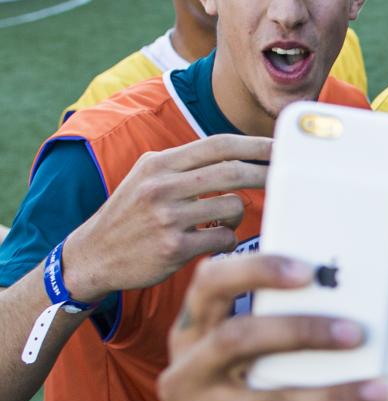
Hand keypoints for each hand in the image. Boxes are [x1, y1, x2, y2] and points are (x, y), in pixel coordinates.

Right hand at [61, 134, 271, 302]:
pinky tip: (212, 241)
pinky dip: (227, 239)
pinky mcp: (173, 248)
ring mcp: (167, 217)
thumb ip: (186, 165)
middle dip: (266, 173)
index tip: (280, 146)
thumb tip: (239, 155)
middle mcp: (162, 186)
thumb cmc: (131, 215)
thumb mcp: (147, 177)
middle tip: (283, 179)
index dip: (255, 144)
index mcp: (158, 164)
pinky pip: (225, 238)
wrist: (92, 256)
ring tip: (221, 222)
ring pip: (233, 207)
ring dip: (238, 215)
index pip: (218, 144)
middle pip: (233, 171)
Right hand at [161, 253, 387, 400]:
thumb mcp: (244, 367)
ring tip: (385, 389)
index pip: (208, 285)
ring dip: (336, 397)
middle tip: (358, 333)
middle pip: (237, 339)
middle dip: (301, 331)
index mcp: (192, 337)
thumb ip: (277, 337)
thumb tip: (357, 312)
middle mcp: (183, 376)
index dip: (254, 271)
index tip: (307, 270)